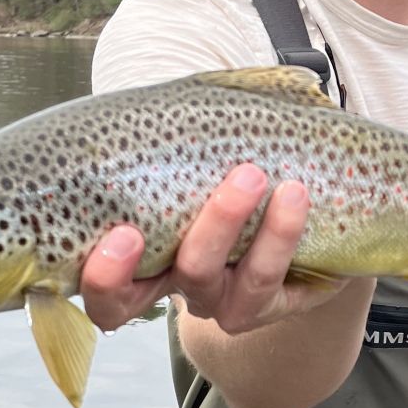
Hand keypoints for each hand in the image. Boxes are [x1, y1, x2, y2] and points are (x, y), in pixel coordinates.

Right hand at [80, 163, 345, 334]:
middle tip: (244, 176)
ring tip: (282, 182)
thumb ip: (154, 155)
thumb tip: (147, 103)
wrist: (269, 236)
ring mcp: (235, 303)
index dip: (108, 278)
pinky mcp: (278, 304)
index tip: (124, 233)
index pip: (109, 297)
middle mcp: (188, 292)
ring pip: (251, 279)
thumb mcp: (169, 177)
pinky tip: (299, 199)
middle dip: (215, 230)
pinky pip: (287, 279)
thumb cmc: (198, 191)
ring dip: (272, 230)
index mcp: (143, 274)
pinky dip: (291, 237)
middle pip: (191, 276)